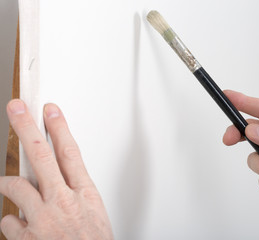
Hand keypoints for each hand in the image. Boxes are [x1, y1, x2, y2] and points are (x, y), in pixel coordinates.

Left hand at [1, 99, 112, 238]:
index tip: (50, 110)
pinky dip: (12, 221)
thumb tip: (53, 180)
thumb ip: (73, 193)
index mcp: (85, 195)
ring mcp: (42, 220)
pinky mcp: (26, 238)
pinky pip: (8, 221)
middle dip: (27, 128)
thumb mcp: (93, 213)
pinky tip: (22, 227)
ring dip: (8, 183)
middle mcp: (63, 202)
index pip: (70, 153)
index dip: (59, 128)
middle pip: (42, 156)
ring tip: (8, 183)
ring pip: (15, 186)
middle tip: (17, 108)